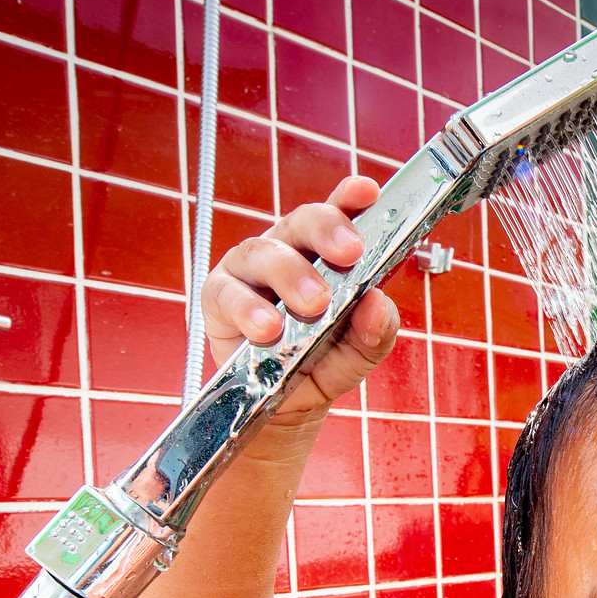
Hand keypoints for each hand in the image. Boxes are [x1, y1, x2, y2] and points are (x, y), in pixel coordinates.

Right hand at [200, 175, 400, 420]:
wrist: (287, 405)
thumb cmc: (323, 362)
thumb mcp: (360, 352)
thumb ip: (376, 330)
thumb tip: (378, 304)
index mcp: (326, 253)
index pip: (339, 214)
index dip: (351, 198)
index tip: (368, 192)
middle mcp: (287, 251)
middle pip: (302, 221)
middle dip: (327, 231)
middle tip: (350, 254)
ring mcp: (249, 270)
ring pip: (264, 252)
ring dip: (290, 275)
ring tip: (314, 305)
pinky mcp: (219, 298)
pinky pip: (227, 294)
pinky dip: (248, 309)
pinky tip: (268, 328)